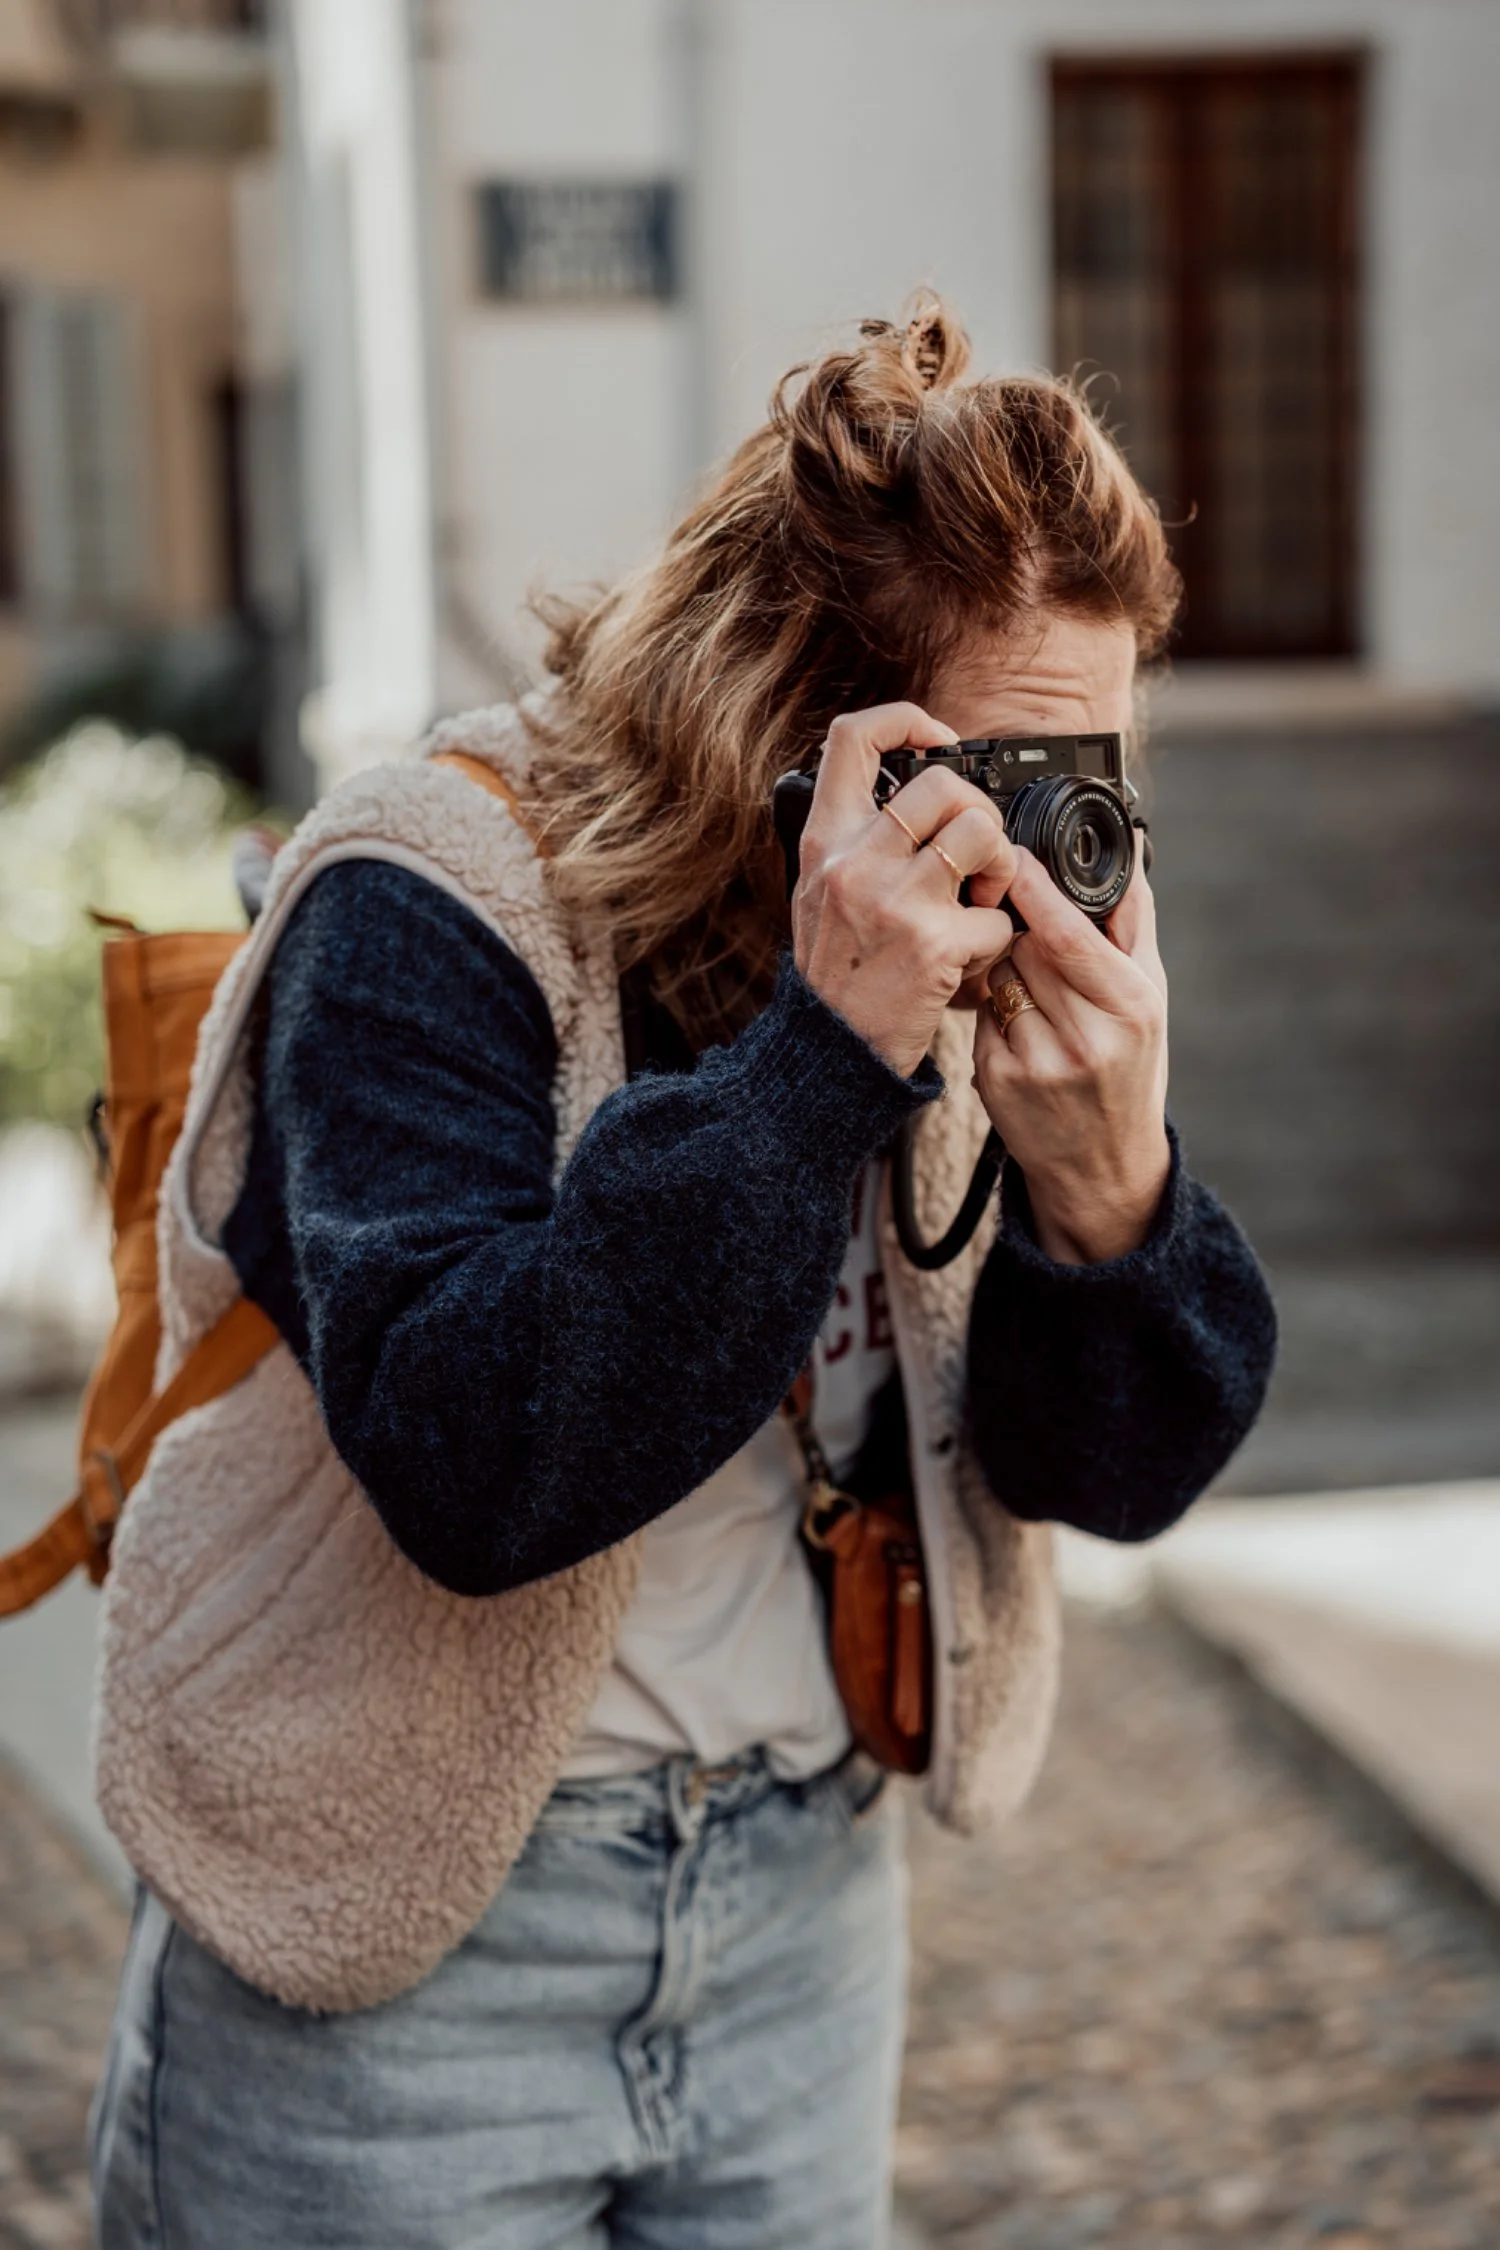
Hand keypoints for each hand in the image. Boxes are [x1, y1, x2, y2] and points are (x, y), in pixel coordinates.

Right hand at [793, 704, 1018, 1077]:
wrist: (830, 1053)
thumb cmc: (835, 975)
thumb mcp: (819, 892)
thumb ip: (856, 842)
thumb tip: (909, 790)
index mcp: (825, 840)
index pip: (854, 737)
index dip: (906, 720)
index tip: (936, 740)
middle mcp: (855, 861)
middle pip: (943, 782)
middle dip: (979, 812)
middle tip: (977, 855)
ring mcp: (895, 900)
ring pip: (982, 833)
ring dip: (1001, 868)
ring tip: (985, 901)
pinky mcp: (934, 945)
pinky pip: (997, 919)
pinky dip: (996, 944)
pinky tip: (971, 961)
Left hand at [973, 843, 1169, 1265]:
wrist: (1102, 1168)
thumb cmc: (1131, 1070)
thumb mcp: (1150, 997)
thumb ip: (1134, 920)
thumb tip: (1128, 845)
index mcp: (1130, 1008)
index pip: (1067, 935)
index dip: (1034, 890)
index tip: (1015, 856)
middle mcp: (1085, 1037)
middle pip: (1024, 947)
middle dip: (1018, 928)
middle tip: (1027, 929)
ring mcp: (1036, 1062)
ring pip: (997, 975)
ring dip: (1002, 964)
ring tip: (1030, 984)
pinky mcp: (995, 1081)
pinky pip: (981, 1013)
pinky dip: (992, 1005)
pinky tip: (1015, 1022)